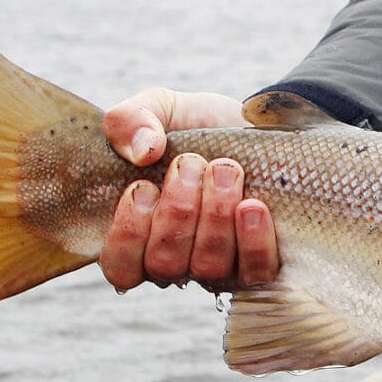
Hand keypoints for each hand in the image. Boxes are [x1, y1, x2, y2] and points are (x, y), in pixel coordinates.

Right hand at [98, 88, 280, 292]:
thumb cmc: (195, 126)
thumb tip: (142, 150)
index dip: (128, 234)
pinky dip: (253, 241)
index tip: (143, 186)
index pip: (120, 267)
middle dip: (178, 212)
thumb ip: (130, 119)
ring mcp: (219, 267)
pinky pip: (254, 272)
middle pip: (164, 265)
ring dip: (215, 217)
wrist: (254, 126)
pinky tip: (253, 205)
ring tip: (226, 170)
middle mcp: (176, 261)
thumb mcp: (158, 109)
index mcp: (140, 236)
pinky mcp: (260, 264)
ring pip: (208, 268)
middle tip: (192, 164)